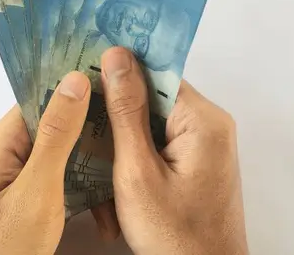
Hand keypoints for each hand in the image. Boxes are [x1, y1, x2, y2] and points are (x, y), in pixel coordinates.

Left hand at [0, 71, 118, 254]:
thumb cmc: (1, 245)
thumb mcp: (35, 190)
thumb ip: (57, 136)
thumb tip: (75, 79)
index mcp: (6, 139)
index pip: (46, 94)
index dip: (82, 86)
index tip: (121, 82)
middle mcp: (13, 150)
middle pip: (62, 123)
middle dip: (97, 129)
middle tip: (137, 129)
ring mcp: (23, 175)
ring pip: (68, 153)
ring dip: (96, 163)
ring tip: (130, 167)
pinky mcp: (33, 197)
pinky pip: (65, 178)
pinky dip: (87, 186)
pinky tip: (111, 201)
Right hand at [101, 47, 248, 254]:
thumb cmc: (175, 237)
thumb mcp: (137, 171)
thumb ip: (125, 111)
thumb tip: (116, 57)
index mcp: (203, 120)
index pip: (155, 73)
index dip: (117, 72)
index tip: (84, 74)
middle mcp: (209, 125)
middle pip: (151, 99)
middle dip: (115, 121)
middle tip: (84, 135)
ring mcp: (204, 144)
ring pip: (149, 125)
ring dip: (121, 148)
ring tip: (100, 176)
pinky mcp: (195, 161)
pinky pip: (157, 145)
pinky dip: (133, 161)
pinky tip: (115, 189)